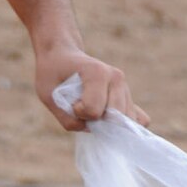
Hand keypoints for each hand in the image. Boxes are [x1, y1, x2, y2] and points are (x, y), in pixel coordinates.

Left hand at [34, 45, 148, 132]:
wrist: (63, 57)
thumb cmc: (53, 74)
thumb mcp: (47, 95)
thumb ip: (67, 118)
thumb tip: (92, 130)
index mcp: (97, 73)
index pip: (93, 110)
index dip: (78, 112)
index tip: (71, 101)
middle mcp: (116, 78)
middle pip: (114, 118)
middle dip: (96, 122)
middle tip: (82, 109)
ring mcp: (125, 87)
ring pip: (127, 121)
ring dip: (108, 124)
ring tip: (93, 111)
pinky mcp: (129, 97)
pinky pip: (139, 119)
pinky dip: (126, 126)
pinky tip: (109, 121)